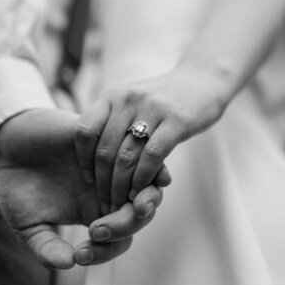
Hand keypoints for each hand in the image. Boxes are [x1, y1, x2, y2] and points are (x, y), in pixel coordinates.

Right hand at [0, 108, 163, 268]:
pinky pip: (126, 145)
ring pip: (144, 177)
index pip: (122, 239)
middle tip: (97, 231)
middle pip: (142, 210)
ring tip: (117, 206)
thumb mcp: (28, 226)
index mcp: (98, 213)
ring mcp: (108, 162)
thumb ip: (46, 248)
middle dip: (128, 224)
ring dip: (139, 192)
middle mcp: (109, 188)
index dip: (107, 251)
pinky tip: (97, 172)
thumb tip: (68, 264)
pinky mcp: (101, 136)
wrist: (4, 148)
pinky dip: (123, 159)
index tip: (80, 255)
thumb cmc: (18, 189)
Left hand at [75, 66, 224, 212]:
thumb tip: (89, 155)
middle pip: (105, 150)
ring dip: (121, 186)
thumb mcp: (131, 102)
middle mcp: (128, 100)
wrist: (202, 80)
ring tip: (120, 203)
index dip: (83, 159)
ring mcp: (152, 109)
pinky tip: (140, 192)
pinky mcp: (176, 120)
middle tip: (105, 202)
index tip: (88, 179)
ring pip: (126, 156)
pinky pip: (152, 156)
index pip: (85, 130)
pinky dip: (143, 179)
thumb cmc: (162, 98)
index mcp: (113, 96)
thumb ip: (112, 122)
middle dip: (103, 183)